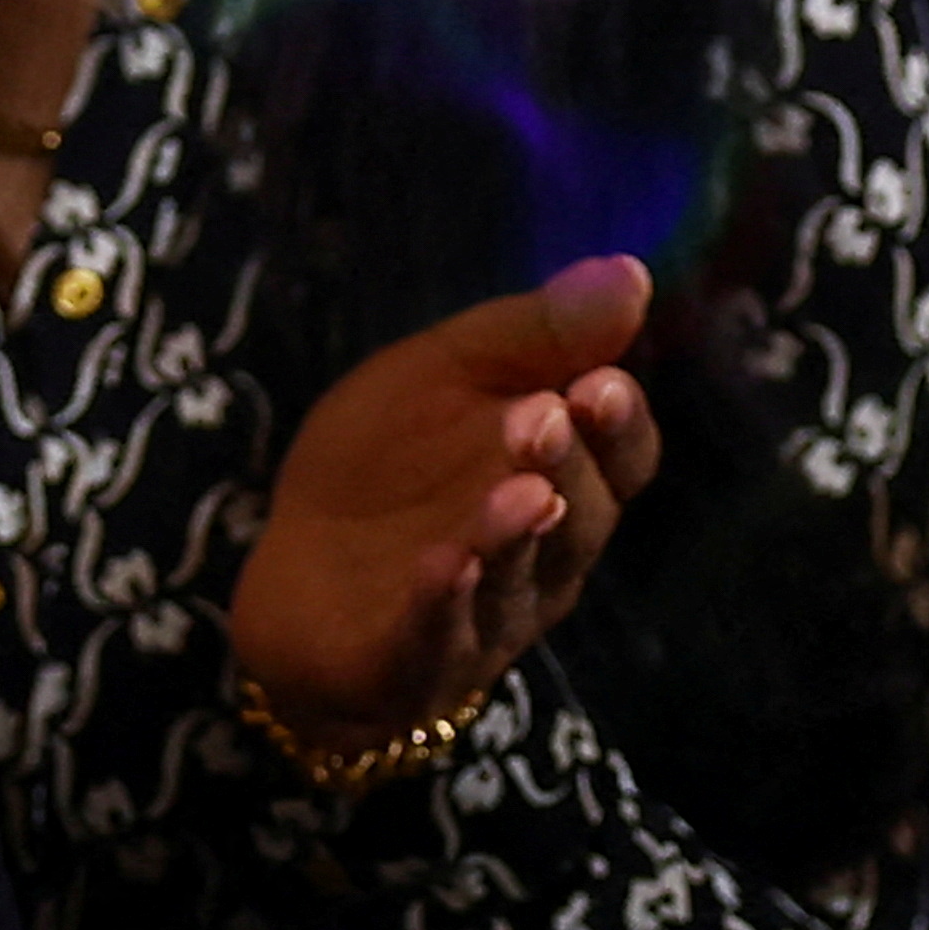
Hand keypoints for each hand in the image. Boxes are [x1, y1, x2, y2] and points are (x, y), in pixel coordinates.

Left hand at [230, 256, 662, 753]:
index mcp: (564, 481)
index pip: (620, 458)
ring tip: (520, 491)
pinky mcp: (412, 658)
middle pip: (580, 514)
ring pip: (516, 577)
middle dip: (568, 463)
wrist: (296, 580)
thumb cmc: (383, 466)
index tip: (601, 379)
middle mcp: (545, 556)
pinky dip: (443, 602)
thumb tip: (631, 271)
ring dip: (515, 532)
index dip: (619, 424)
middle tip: (545, 413)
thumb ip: (531, 334)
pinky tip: (444, 565)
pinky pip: (438, 634)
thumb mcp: (440, 377)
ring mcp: (485, 614)